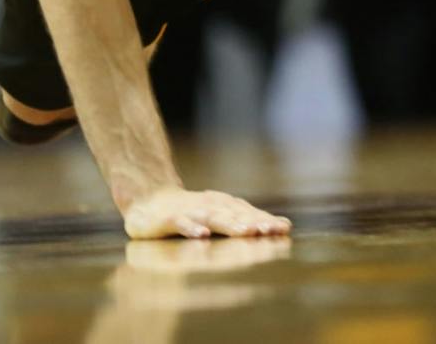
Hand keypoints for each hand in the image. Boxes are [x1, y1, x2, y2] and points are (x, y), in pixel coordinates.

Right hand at [122, 186, 290, 239]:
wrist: (149, 200)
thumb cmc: (191, 211)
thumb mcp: (222, 215)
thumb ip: (249, 220)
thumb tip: (286, 226)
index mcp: (225, 206)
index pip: (249, 213)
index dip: (265, 220)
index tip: (284, 229)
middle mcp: (210, 205)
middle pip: (235, 214)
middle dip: (253, 222)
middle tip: (270, 231)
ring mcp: (190, 211)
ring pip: (212, 217)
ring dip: (229, 223)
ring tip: (245, 232)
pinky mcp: (169, 219)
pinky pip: (181, 223)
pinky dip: (192, 228)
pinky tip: (201, 235)